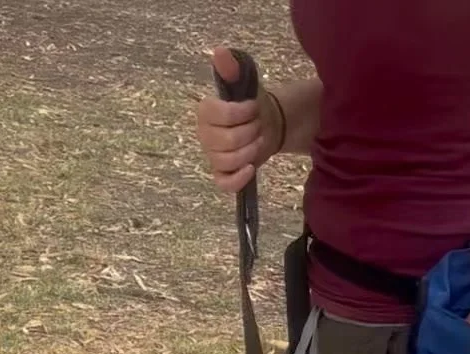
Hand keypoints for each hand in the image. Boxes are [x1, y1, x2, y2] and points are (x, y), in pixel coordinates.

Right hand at [195, 47, 283, 192]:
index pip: (220, 116)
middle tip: (258, 126)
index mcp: (205, 112)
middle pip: (227, 142)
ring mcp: (211, 156)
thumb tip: (220, 51)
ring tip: (258, 141)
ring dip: (250, 152)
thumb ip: (233, 69)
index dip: (242, 114)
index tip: (253, 108)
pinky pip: (225, 184)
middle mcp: (204, 135)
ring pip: (228, 162)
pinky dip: (239, 179)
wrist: (265, 124)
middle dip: (250, 134)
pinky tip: (251, 168)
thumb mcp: (246, 82)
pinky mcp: (221, 175)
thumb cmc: (252, 103)